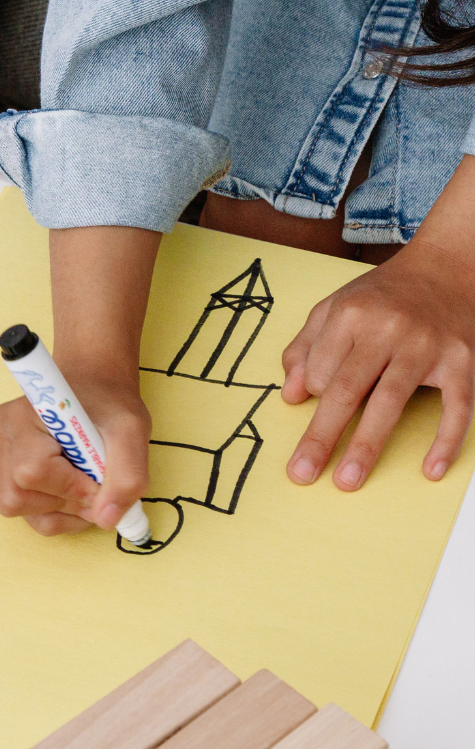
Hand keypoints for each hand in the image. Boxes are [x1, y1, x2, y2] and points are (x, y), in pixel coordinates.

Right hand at [0, 378, 150, 535]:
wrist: (90, 387)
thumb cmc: (106, 403)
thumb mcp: (131, 430)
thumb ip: (127, 475)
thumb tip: (107, 519)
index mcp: (22, 415)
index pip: (32, 471)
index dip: (72, 488)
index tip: (100, 482)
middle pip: (17, 497)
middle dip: (64, 503)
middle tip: (95, 487)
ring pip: (17, 508)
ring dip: (60, 510)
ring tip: (84, 485)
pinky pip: (20, 510)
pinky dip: (52, 512)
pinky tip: (71, 491)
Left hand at [283, 236, 474, 489]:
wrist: (446, 268)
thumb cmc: (384, 295)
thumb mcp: (334, 307)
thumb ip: (306, 348)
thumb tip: (291, 395)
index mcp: (350, 314)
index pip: (321, 371)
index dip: (317, 392)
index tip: (323, 397)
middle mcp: (387, 329)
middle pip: (347, 391)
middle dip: (321, 436)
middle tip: (301, 473)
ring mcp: (426, 346)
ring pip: (390, 402)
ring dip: (366, 445)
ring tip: (347, 480)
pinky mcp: (461, 361)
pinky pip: (456, 407)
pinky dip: (445, 440)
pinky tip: (430, 470)